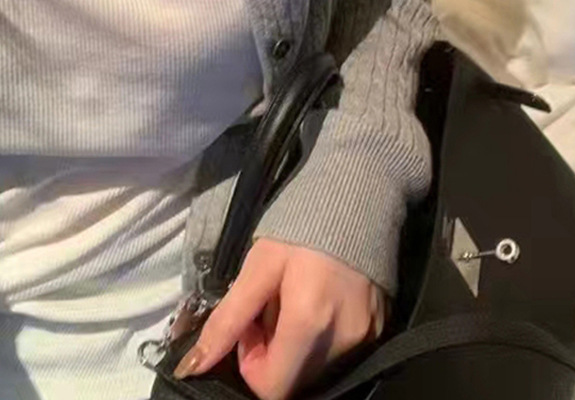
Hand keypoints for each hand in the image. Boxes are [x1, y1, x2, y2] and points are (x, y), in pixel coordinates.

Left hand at [173, 237, 387, 399]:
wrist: (357, 195)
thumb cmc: (301, 226)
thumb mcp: (258, 265)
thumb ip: (228, 319)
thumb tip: (194, 365)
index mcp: (308, 323)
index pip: (272, 389)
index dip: (252, 363)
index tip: (251, 325)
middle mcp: (342, 340)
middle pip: (295, 380)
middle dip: (274, 352)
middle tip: (272, 307)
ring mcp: (366, 337)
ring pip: (318, 368)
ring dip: (298, 346)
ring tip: (296, 299)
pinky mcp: (380, 329)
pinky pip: (343, 352)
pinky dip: (324, 338)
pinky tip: (320, 299)